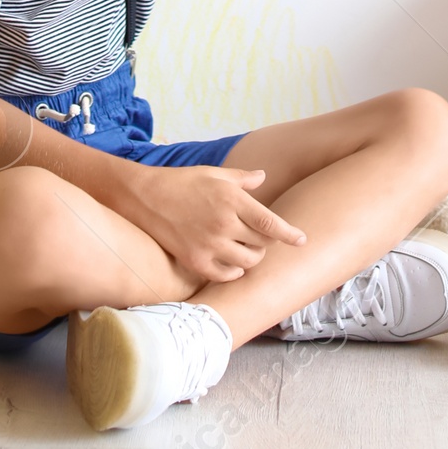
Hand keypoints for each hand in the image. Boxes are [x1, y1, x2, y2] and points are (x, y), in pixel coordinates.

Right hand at [115, 163, 305, 282]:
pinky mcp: (196, 262)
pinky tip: (231, 262)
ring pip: (247, 262)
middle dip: (266, 243)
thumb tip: (263, 178)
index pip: (269, 222)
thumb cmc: (182, 182)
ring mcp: (210, 245)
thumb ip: (242, 179)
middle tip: (261, 238)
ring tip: (246, 249)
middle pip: (261, 244)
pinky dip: (234, 270)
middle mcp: (224, 224)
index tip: (302, 240)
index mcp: (232, 199)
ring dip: (252, 258)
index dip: (289, 233)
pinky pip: (227, 275)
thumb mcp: (213, 174)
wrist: (145, 198)